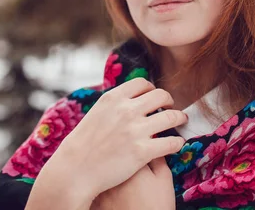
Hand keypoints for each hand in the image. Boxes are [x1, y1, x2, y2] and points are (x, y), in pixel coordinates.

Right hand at [27, 78, 186, 209]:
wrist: (73, 171)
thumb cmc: (82, 145)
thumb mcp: (96, 114)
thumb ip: (114, 105)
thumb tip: (129, 99)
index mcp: (113, 98)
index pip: (142, 83)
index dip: (152, 89)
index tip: (155, 97)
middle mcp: (126, 110)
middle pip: (161, 96)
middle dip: (169, 101)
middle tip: (171, 108)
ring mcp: (135, 130)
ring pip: (172, 117)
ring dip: (180, 118)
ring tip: (181, 121)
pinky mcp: (142, 151)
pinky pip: (171, 142)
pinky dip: (177, 142)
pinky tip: (177, 144)